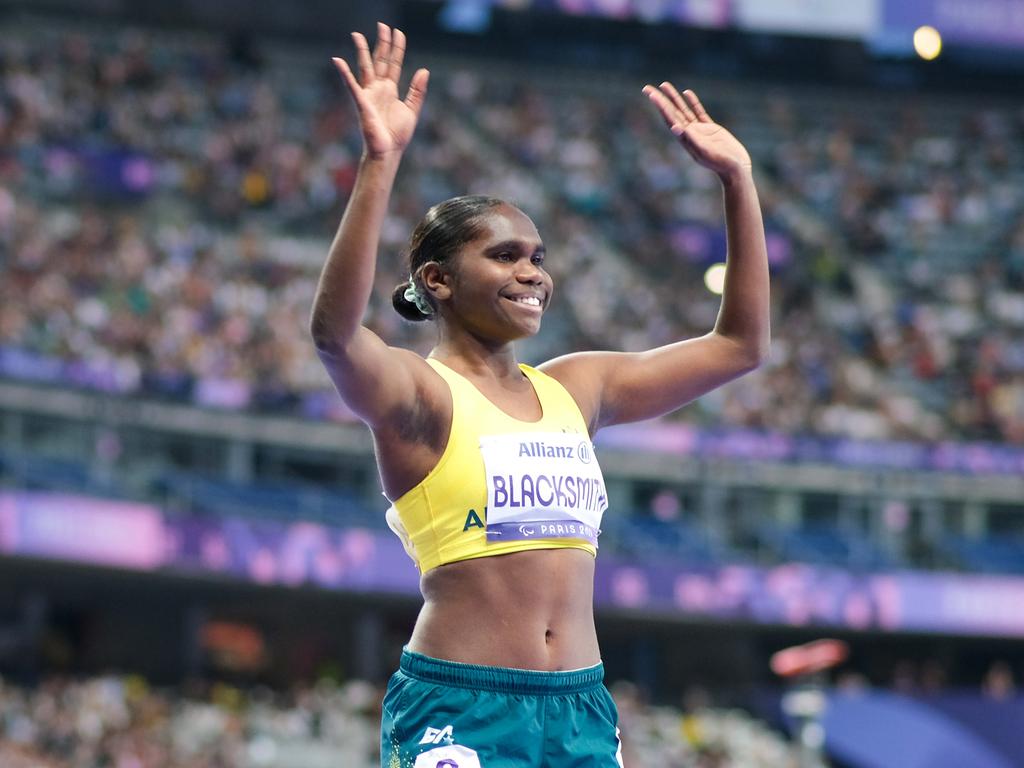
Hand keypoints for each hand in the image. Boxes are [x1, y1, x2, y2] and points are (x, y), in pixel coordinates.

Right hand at [333, 23, 429, 158]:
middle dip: (381, 43)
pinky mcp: (361, 102)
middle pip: (379, 60)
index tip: (398, 32)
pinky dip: (344, 73)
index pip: (394, 63)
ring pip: (365, 67)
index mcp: (390, 90)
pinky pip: (352, 85)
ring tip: (357, 34)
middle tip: (383, 25)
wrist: (388, 152)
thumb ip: (417, 91)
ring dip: (362, 50)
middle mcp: (378, 88)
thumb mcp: (412, 110)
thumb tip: (424, 70)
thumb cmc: (397, 135)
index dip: (396, 48)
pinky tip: (338, 60)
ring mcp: (368, 94)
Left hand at [643, 83, 751, 179]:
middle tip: (647, 88)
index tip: (651, 95)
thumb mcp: (705, 151)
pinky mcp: (710, 128)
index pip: (669, 119)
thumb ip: (692, 140)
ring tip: (664, 85)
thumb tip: (676, 128)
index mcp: (685, 139)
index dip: (660, 106)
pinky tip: (686, 93)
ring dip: (673, 98)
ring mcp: (699, 130)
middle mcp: (689, 134)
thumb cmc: (720, 162)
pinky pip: (698, 112)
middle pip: (671, 113)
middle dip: (660, 100)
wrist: (735, 168)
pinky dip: (692, 102)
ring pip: (683, 110)